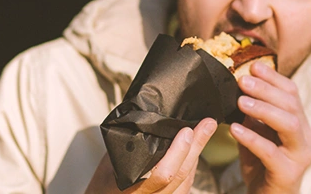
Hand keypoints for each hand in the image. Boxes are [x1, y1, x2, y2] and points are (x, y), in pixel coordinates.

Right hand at [85, 118, 217, 193]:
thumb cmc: (104, 183)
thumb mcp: (110, 164)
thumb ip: (130, 149)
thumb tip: (149, 122)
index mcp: (133, 190)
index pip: (161, 174)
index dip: (178, 153)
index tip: (187, 130)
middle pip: (180, 175)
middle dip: (196, 147)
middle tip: (207, 124)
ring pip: (186, 180)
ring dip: (198, 154)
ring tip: (206, 130)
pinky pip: (185, 185)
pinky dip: (192, 165)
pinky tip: (196, 149)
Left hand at [230, 63, 310, 192]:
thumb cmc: (262, 165)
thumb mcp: (257, 134)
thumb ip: (252, 114)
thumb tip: (240, 87)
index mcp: (300, 124)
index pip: (292, 93)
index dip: (273, 78)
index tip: (253, 66)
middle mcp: (306, 137)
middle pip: (291, 104)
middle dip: (266, 89)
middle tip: (242, 80)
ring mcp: (300, 155)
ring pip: (288, 124)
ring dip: (263, 109)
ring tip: (241, 101)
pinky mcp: (288, 172)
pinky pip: (271, 151)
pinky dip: (252, 138)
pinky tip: (235, 129)